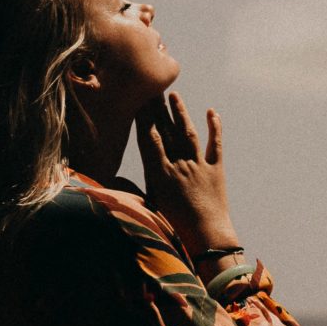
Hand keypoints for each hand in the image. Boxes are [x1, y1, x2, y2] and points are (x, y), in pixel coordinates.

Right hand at [139, 90, 238, 262]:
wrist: (207, 238)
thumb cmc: (174, 228)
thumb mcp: (149, 208)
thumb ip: (130, 190)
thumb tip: (109, 179)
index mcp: (160, 173)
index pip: (149, 139)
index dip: (144, 118)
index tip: (138, 100)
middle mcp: (178, 165)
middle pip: (167, 131)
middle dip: (158, 109)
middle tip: (153, 88)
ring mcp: (198, 166)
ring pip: (188, 133)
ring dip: (181, 113)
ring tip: (174, 95)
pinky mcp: (216, 171)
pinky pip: (215, 145)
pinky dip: (215, 128)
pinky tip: (212, 113)